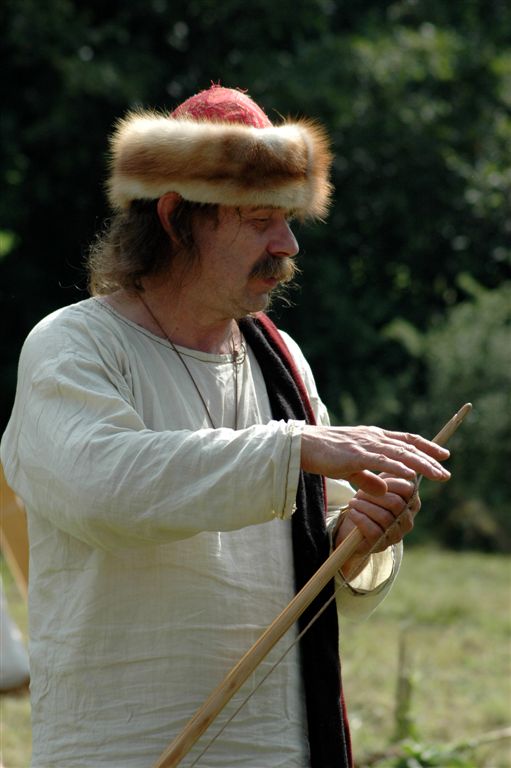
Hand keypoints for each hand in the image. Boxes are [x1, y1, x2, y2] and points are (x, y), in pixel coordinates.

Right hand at [300, 424, 449, 495]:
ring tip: (438, 475)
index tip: (443, 454)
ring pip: (400, 454)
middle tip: (446, 471)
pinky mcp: (356, 455)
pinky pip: (382, 461)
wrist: (303, 445)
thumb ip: (368, 477)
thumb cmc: (324, 455)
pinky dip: (399, 468)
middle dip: (430, 458)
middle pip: (408, 446)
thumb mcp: (350, 468)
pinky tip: (412, 475)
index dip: (425, 446)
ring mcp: (365, 444)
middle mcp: (373, 437)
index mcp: (373, 437)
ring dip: (422, 464)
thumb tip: (384, 489)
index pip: (406, 439)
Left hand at [334, 476, 419, 577]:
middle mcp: (408, 520)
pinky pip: (374, 531)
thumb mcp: (379, 482)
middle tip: (359, 492)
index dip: (391, 482)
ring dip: (365, 507)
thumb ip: (390, 471)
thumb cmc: (368, 498)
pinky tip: (353, 512)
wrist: (352, 522)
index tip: (376, 479)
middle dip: (374, 495)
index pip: (408, 489)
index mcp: (411, 503)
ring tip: (353, 502)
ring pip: (385, 518)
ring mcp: (396, 534)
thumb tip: (397, 456)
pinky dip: (361, 519)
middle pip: (396, 504)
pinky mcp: (382, 545)